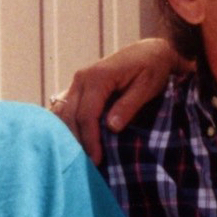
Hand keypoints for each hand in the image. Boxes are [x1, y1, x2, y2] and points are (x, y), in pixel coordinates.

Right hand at [48, 39, 183, 162]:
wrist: (151, 50)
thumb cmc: (153, 68)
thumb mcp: (146, 86)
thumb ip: (128, 105)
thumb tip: (111, 127)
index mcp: (98, 77)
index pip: (86, 115)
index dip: (90, 140)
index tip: (96, 160)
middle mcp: (82, 78)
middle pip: (70, 116)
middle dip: (77, 142)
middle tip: (86, 166)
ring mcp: (78, 81)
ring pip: (64, 113)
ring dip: (69, 135)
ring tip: (80, 157)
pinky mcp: (79, 87)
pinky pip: (66, 108)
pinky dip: (67, 125)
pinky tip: (73, 141)